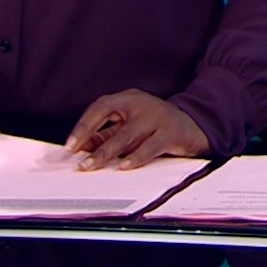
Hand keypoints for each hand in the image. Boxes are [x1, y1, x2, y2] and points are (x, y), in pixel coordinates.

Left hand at [64, 89, 208, 170]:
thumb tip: (82, 148)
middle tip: (79, 161)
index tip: (70, 146)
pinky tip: (124, 166)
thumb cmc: (157, 125)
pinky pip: (151, 146)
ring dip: (107, 152)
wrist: (196, 124)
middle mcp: (142, 104)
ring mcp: (158, 116)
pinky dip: (136, 157)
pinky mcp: (172, 132)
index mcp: (129, 99)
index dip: (83, 125)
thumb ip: (108, 134)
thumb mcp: (131, 125)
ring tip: (93, 165)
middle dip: (91, 140)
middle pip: (111, 116)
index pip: (100, 106)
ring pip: (128, 134)